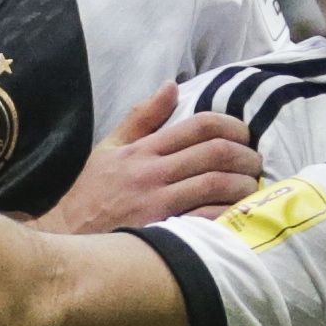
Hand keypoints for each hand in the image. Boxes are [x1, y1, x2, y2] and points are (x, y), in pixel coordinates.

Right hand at [35, 84, 262, 234]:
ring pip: (217, 184)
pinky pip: (207, 218)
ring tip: (252, 188)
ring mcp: (158, 203)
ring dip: (244, 185)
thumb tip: (170, 86)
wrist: (69, 239)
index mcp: (143, 150)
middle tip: (256, 164)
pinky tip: (238, 213)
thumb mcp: (110, 149)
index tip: (245, 136)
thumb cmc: (93, 194)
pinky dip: (229, 213)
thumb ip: (141, 117)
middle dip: (246, 156)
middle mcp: (152, 172)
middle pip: (216, 153)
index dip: (232, 126)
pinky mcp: (164, 232)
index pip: (199, 126)